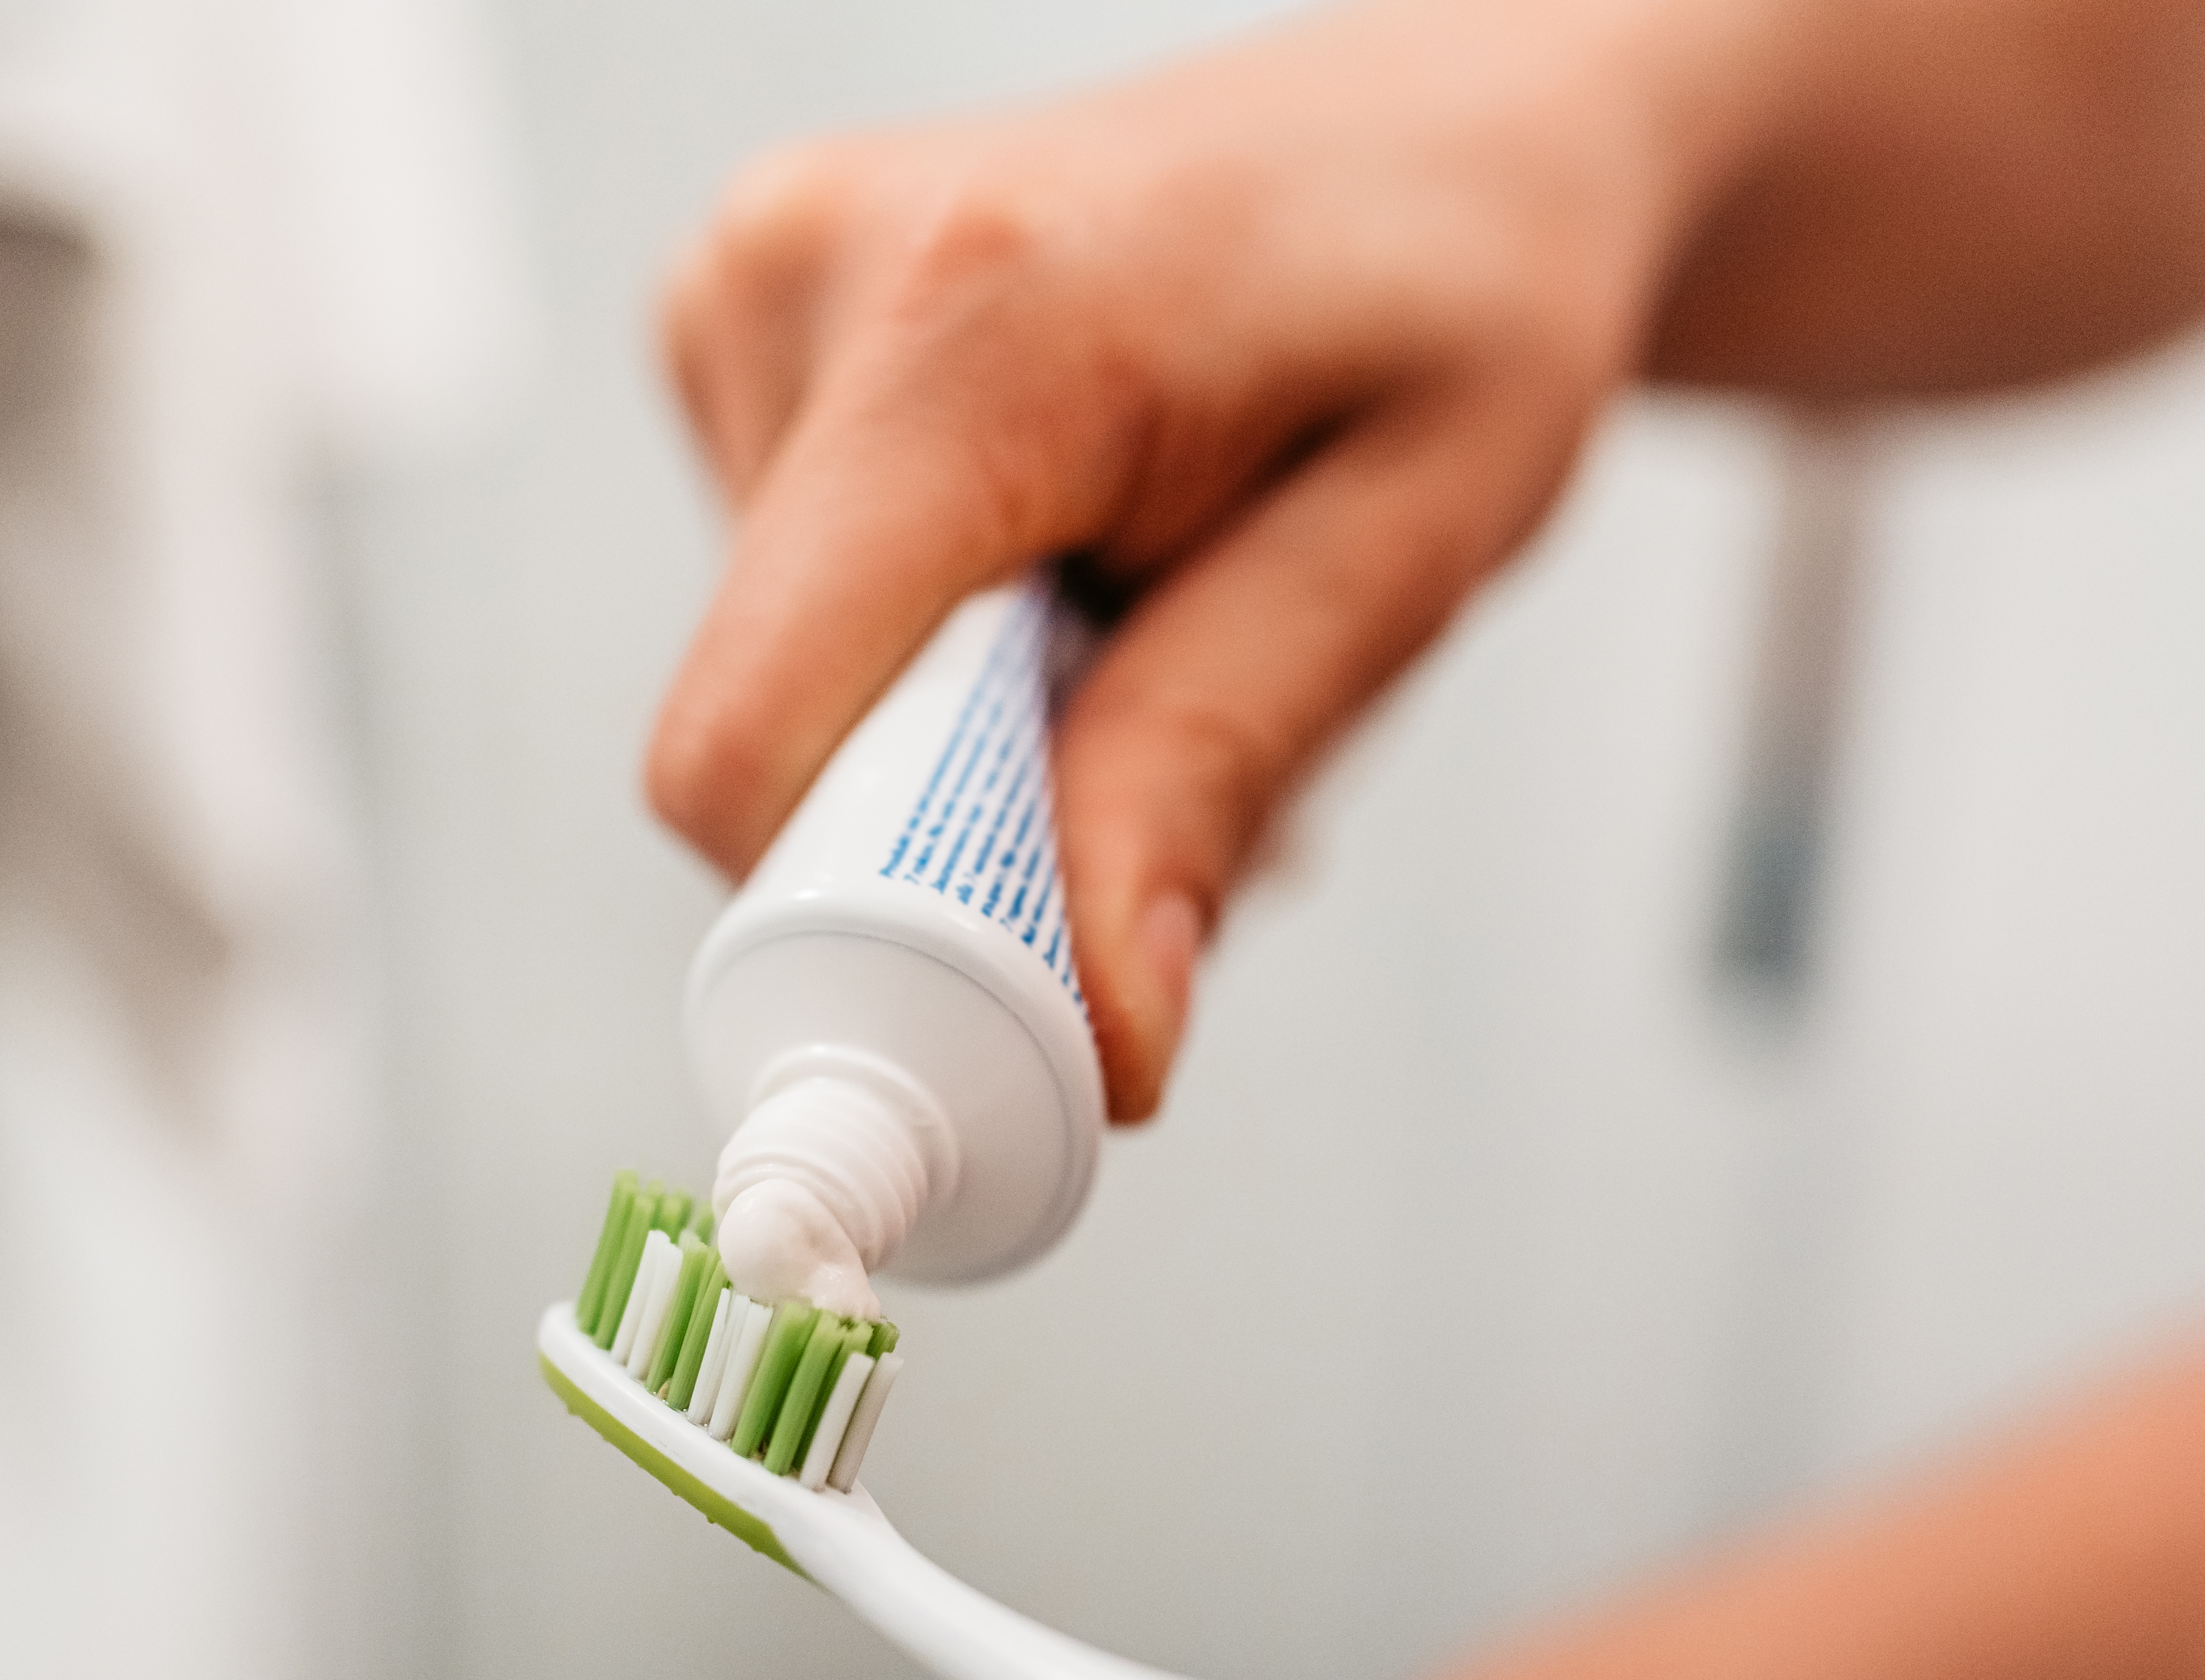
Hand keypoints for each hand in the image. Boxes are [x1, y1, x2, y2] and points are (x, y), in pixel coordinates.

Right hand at [645, 0, 1772, 1120]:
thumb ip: (1222, 771)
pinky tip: (1076, 562)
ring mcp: (745, 295)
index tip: (1027, 1027)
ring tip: (1145, 617)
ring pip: (792, 701)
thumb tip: (1097, 1032)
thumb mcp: (1414, 538)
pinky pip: (803, 622)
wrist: (1451, 122)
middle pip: (773, 743)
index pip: (753, 742)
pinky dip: (942, 661)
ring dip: (970, 742)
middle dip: (958, 833)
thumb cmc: (1463, 289)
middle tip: (1166, 787)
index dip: (863, 935)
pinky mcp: (741, 338)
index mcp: (965, 318)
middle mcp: (799, 278)